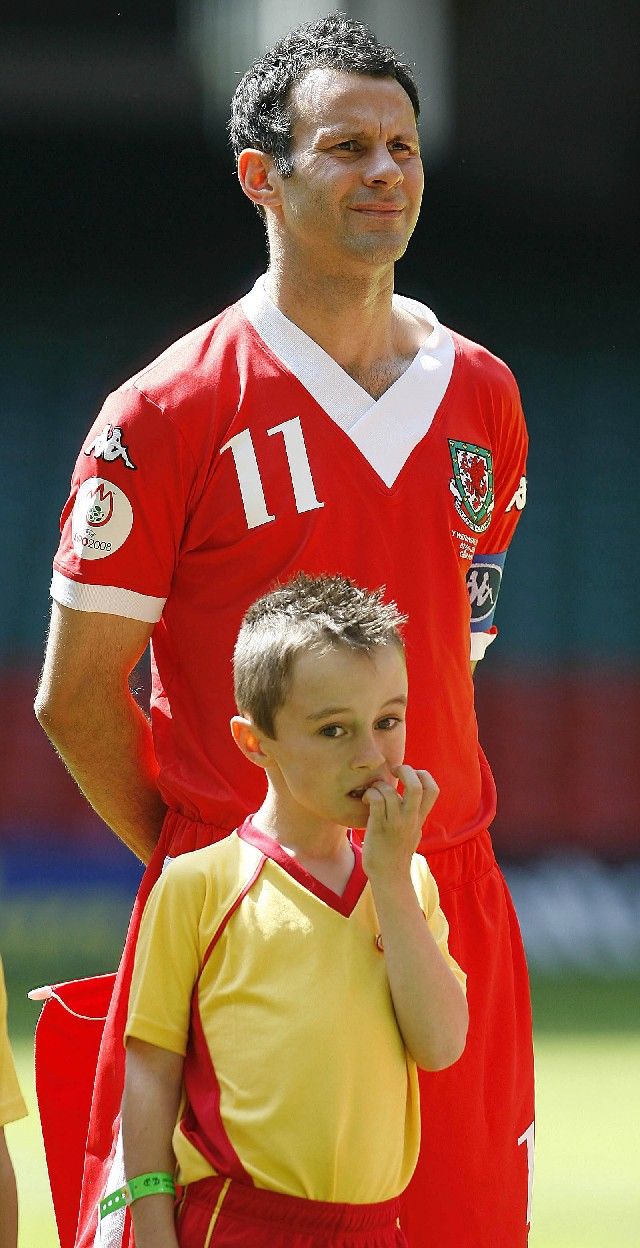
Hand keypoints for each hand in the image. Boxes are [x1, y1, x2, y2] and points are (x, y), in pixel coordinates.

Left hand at [361, 765, 438, 879]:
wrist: (389, 877)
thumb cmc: (397, 853)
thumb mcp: (414, 831)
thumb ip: (414, 815)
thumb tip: (410, 798)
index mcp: (420, 818)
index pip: (432, 790)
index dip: (423, 775)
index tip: (410, 774)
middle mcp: (410, 819)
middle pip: (416, 786)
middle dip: (406, 771)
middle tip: (394, 770)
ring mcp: (395, 824)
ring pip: (391, 792)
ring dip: (380, 785)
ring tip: (373, 790)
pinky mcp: (379, 828)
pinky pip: (376, 802)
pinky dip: (370, 794)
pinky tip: (366, 799)